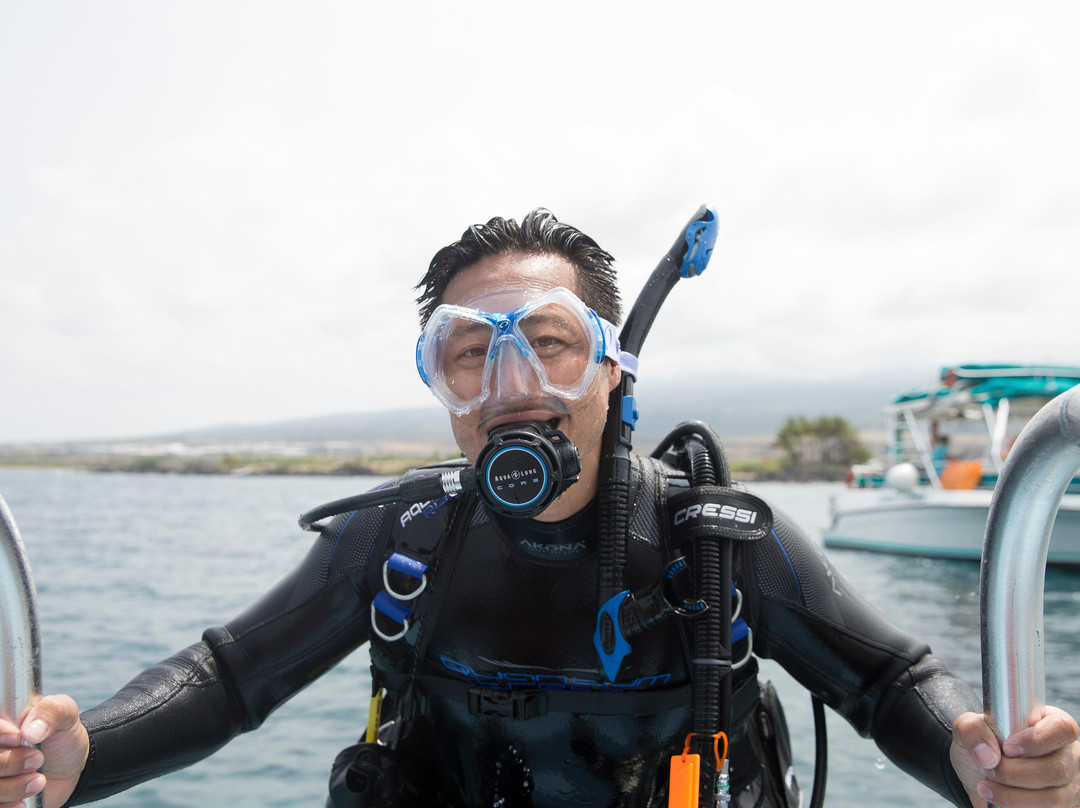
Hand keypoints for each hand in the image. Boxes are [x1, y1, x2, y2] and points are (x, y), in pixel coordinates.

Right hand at [0, 695, 87, 807]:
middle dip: (9, 762)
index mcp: (2, 726)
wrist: (72, 767)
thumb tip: (31, 731)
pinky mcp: (0, 798)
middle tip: (37, 759)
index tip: (17, 737)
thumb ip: (51, 711)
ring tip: (39, 781)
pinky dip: (7, 806)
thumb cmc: (62, 736)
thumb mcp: (65, 714)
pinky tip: (23, 802)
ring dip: (12, 787)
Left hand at [951, 706, 1079, 806]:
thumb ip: (973, 729)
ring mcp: (1069, 782)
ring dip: (1014, 795)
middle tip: (988, 770)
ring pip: (1055, 797)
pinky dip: (1018, 807)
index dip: (1036, 740)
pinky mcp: (1063, 805)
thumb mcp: (968, 727)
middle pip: (1058, 768)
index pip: (1062, 728)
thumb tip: (988, 755)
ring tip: (986, 786)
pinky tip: (998, 799)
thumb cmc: (982, 746)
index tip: (1007, 749)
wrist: (977, 777)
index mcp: (1049, 723)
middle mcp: (1066, 753)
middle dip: (1016, 773)